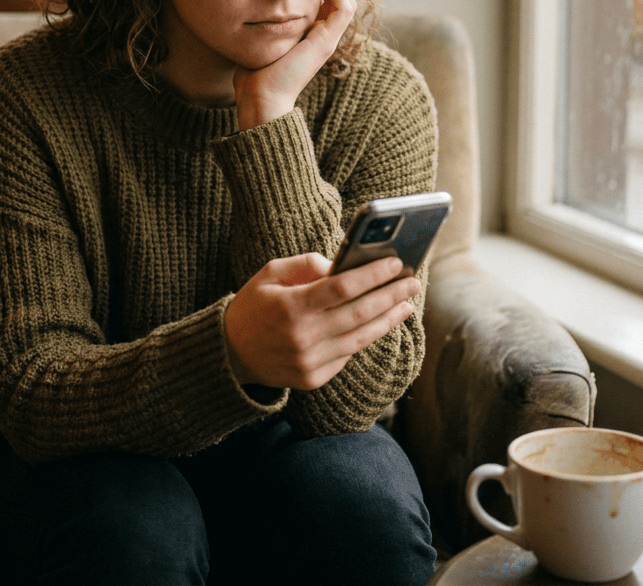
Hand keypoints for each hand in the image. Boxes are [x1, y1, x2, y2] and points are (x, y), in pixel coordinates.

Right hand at [224, 252, 420, 389]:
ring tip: (405, 303)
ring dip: (388, 319)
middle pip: (360, 313)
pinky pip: (348, 354)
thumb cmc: (253, 305)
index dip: (373, 274)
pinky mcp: (314, 379)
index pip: (343, 287)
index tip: (396, 262)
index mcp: (290, 306)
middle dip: (391, 295)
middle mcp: (302, 337)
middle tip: (412, 282)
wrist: (230, 353)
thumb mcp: (271, 273)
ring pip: (361, 337)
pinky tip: (380, 322)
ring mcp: (309, 362)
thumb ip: (307, 264)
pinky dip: (366, 336)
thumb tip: (343, 265)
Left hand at [234, 0, 356, 130]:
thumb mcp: (258, 38)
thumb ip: (259, 22)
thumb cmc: (253, 73)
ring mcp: (327, 39)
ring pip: (346, 0)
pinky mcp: (326, 42)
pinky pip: (345, 8)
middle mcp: (322, 36)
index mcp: (309, 36)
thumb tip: (245, 3)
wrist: (260, 96)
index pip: (324, 1)